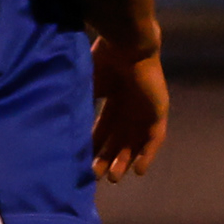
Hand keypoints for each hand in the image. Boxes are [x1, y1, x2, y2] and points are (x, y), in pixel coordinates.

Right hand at [89, 37, 166, 179]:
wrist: (128, 45)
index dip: (93, 146)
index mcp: (112, 98)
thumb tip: (64, 126)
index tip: (81, 163)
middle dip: (106, 158)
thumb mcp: (87, 86)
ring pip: (134, 141)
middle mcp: (128, 106)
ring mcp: (145, 110)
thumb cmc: (104, 60)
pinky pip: (154, 138)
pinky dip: (146, 154)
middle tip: (95, 176)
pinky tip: (138, 171)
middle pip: (117, 138)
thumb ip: (83, 105)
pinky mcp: (158, 111)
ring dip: (124, 160)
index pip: (101, 128)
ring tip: (113, 178)